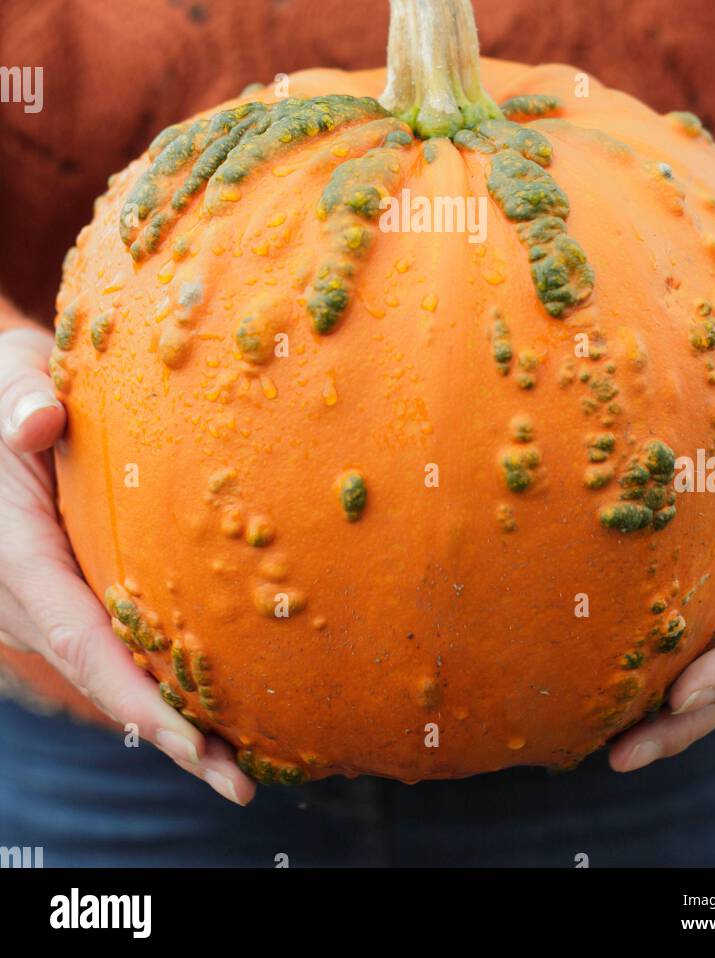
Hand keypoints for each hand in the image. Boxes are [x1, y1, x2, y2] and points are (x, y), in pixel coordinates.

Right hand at [0, 325, 253, 803]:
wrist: (2, 408)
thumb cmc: (12, 389)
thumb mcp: (10, 380)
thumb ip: (21, 399)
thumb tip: (38, 422)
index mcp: (15, 556)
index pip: (79, 639)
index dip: (132, 695)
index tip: (191, 740)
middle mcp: (24, 599)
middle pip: (102, 679)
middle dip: (170, 734)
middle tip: (242, 780)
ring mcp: (43, 607)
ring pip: (110, 674)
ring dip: (173, 722)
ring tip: (246, 763)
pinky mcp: (67, 600)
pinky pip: (113, 651)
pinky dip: (161, 688)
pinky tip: (219, 710)